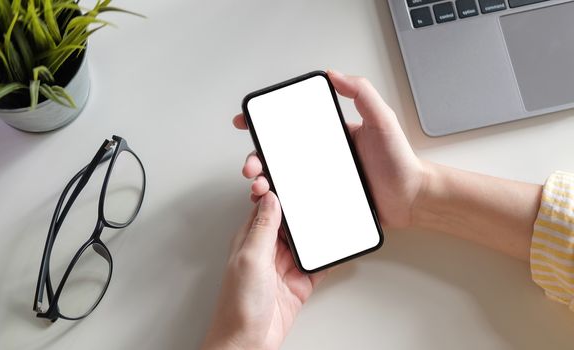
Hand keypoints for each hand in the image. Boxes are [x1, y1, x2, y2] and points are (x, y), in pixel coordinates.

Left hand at [202, 192, 326, 349]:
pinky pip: (317, 264)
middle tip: (318, 192)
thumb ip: (262, 227)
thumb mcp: (251, 258)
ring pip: (305, 240)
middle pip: (289, 221)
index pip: (265, 206)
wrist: (249, 343)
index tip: (289, 173)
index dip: (276, 190)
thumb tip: (271, 197)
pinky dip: (327, 256)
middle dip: (302, 209)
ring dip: (316, 231)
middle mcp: (267, 250)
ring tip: (331, 214)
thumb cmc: (238, 306)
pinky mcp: (299, 283)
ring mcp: (284, 266)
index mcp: (250, 239)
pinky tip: (335, 246)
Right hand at [233, 70, 423, 228]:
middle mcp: (323, 158)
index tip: (247, 122)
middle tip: (252, 166)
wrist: (413, 199)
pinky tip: (275, 207)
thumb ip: (362, 93)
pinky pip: (299, 203)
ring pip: (284, 180)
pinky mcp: (326, 202)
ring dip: (265, 183)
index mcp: (330, 136)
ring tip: (261, 188)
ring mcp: (323, 181)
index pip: (291, 126)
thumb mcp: (382, 120)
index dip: (265, 124)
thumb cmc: (400, 161)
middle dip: (257, 159)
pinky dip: (282, 205)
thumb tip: (334, 73)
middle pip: (280, 156)